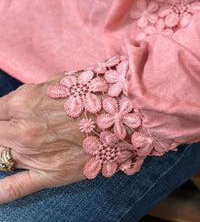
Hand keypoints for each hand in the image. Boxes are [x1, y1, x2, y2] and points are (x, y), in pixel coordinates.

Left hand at [0, 74, 89, 203]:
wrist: (120, 114)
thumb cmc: (89, 94)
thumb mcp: (57, 81)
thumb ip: (32, 92)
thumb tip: (19, 101)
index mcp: (23, 102)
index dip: (0, 115)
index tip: (6, 117)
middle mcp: (23, 130)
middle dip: (1, 132)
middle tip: (12, 133)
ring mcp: (33, 154)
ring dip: (2, 152)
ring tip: (19, 147)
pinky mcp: (48, 174)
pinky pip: (15, 188)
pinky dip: (1, 192)